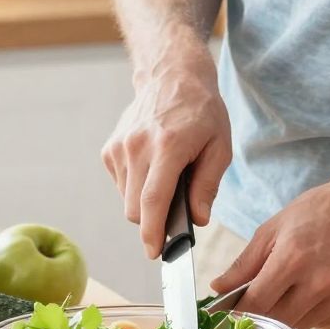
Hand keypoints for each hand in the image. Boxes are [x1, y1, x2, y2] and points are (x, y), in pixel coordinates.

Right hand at [101, 43, 231, 256]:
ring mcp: (119, 147)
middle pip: (136, 208)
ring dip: (145, 203)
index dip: (153, 233)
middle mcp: (137, 147)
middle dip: (154, 221)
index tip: (154, 253)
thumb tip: (198, 219)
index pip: (153, 201)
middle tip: (176, 213)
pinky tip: (153, 168)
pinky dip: (136, 186)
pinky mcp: (110, 148)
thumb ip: (207, 186)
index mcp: (168, 146)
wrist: (172, 75)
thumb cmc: (201, 111)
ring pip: (127, 199)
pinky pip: (121, 184)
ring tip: (167, 179)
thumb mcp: (219, 146)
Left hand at [210, 172, 329, 328]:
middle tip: (251, 306)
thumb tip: (217, 289)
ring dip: (282, 317)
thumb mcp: (274, 228)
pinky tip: (308, 291)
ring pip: (296, 326)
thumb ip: (245, 263)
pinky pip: (319, 322)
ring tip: (285, 291)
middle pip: (274, 322)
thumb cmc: (318, 211)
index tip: (226, 316)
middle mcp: (318, 281)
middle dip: (258, 317)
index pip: (255, 304)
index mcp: (292, 258)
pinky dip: (306, 313)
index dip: (236, 314)